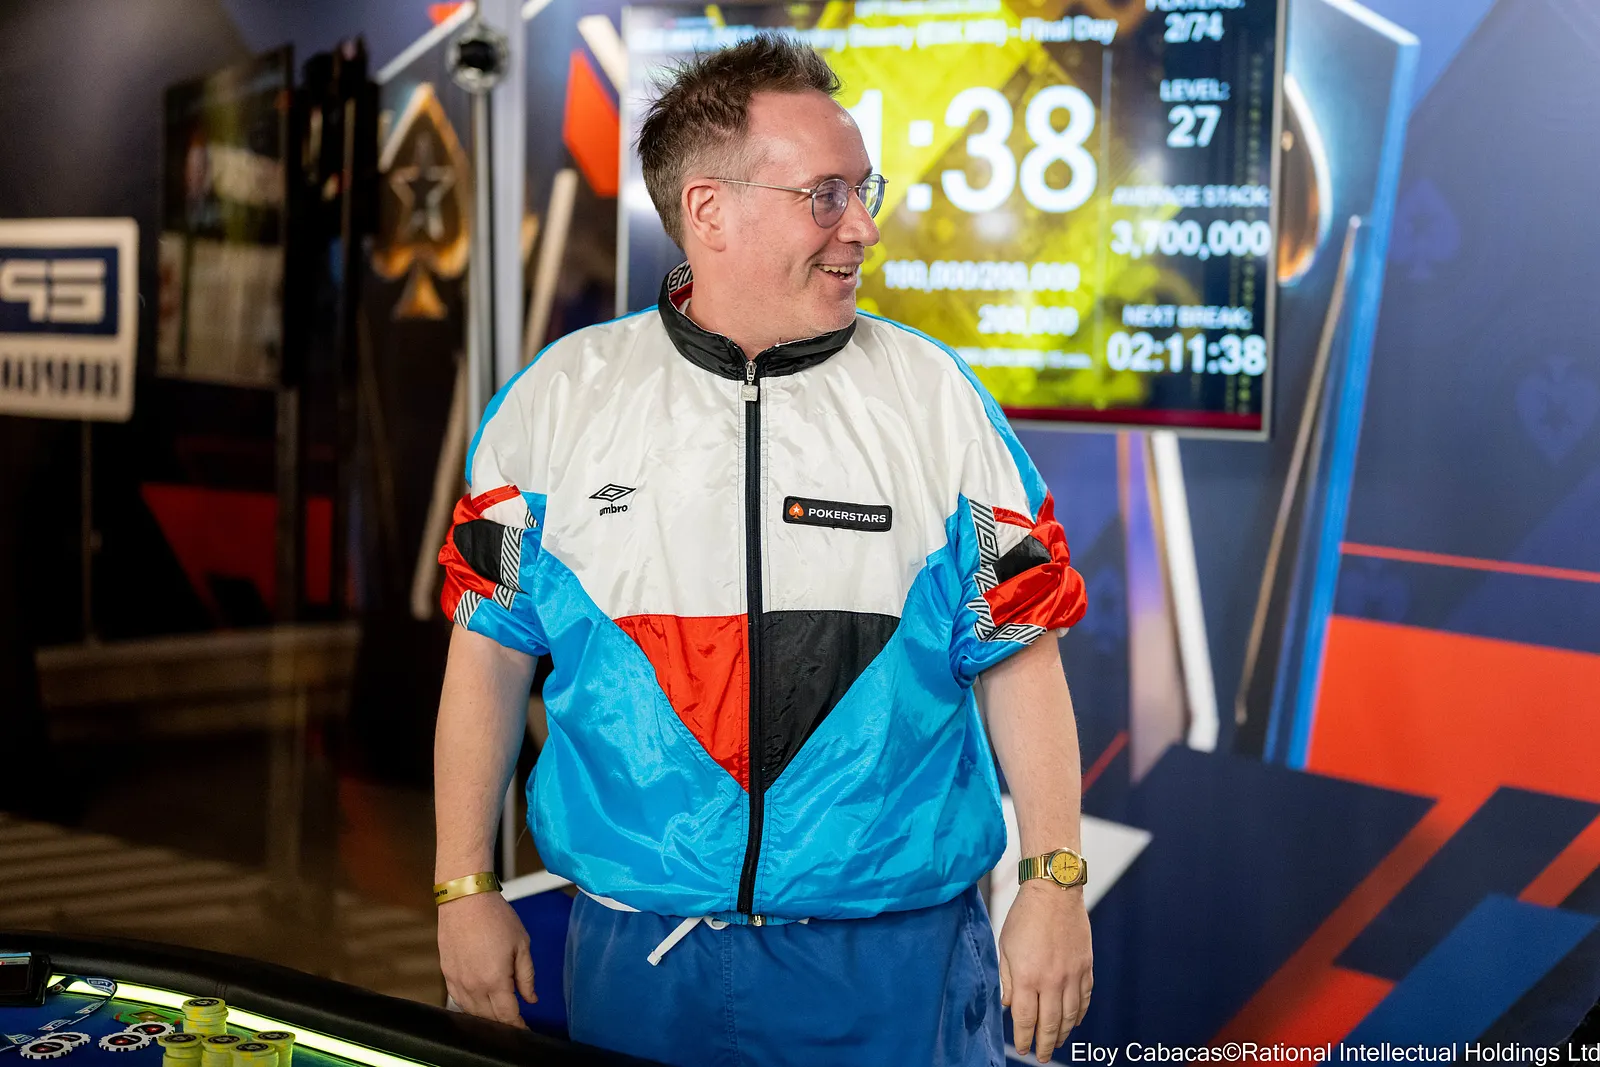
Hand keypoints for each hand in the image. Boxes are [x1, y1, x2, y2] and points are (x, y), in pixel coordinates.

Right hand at [437, 891, 537, 1026]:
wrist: (465, 900)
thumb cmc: (496, 918)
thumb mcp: (522, 944)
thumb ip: (527, 976)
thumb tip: (530, 999)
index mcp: (495, 980)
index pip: (508, 1015)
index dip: (519, 1026)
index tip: (526, 1029)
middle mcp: (473, 986)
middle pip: (490, 1018)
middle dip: (504, 1023)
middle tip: (515, 1021)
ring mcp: (457, 981)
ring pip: (472, 1012)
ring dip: (486, 1016)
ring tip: (499, 1013)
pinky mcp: (446, 974)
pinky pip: (457, 1000)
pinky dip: (470, 1007)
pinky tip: (479, 1003)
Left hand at [999, 881, 1092, 1062]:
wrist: (1054, 892)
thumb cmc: (1025, 916)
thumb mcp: (1005, 947)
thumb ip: (1006, 979)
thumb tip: (1008, 1005)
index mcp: (1027, 977)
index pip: (1025, 1019)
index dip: (1024, 1038)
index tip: (1023, 1048)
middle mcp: (1052, 981)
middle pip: (1050, 1023)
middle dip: (1045, 1044)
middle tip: (1042, 1056)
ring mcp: (1072, 975)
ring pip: (1070, 1015)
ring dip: (1064, 1033)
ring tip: (1058, 1043)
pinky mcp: (1086, 967)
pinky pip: (1085, 998)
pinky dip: (1080, 1014)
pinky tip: (1075, 1021)